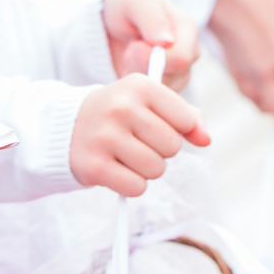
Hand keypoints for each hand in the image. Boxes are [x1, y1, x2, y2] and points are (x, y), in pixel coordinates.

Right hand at [70, 75, 211, 196]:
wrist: (67, 128)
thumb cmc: (120, 116)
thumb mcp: (150, 103)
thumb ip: (187, 116)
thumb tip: (205, 139)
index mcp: (140, 86)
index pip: (185, 120)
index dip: (176, 130)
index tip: (155, 126)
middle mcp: (121, 107)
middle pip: (172, 147)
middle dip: (161, 151)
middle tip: (138, 142)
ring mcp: (105, 136)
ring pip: (156, 169)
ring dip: (147, 169)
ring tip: (126, 155)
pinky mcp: (95, 166)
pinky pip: (136, 188)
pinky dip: (132, 185)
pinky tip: (116, 169)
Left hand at [103, 0, 197, 88]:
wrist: (111, 23)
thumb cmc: (126, 8)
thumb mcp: (135, 4)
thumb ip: (152, 19)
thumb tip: (168, 41)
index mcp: (188, 30)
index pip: (180, 59)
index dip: (152, 58)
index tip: (133, 45)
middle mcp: (189, 53)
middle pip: (172, 78)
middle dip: (142, 67)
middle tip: (129, 50)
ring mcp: (179, 73)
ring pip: (162, 90)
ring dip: (138, 76)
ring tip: (129, 57)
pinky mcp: (165, 87)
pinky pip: (154, 98)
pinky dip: (137, 88)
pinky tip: (130, 70)